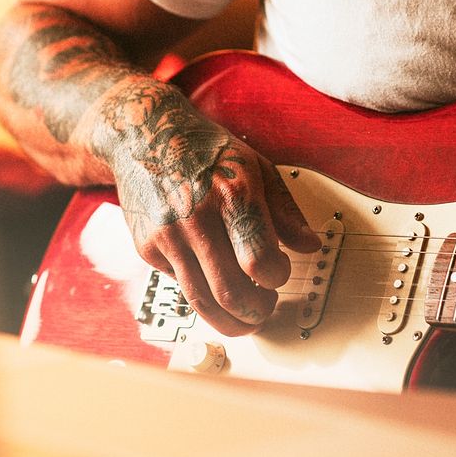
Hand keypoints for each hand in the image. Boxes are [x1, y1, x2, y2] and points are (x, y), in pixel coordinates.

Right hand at [101, 84, 319, 336]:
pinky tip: (210, 274)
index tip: (280, 271)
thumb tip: (311, 247)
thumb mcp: (256, 167)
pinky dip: (201, 290)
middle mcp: (196, 217)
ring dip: (230, 320)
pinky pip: (180, 284)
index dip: (277, 276)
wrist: (144, 136)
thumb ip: (286, 211)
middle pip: (230, 293)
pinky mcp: (147, 248)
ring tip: (246, 315)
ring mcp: (167, 235)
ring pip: (201, 302)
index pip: (260, 261)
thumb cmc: (207, 152)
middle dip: (257, 311)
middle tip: (266, 305)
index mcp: (232, 193)